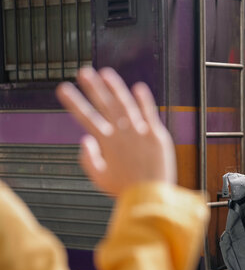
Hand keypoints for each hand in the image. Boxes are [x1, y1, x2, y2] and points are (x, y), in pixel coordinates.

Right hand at [56, 67, 176, 195]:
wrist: (150, 197)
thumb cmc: (124, 189)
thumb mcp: (99, 178)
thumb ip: (88, 158)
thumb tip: (84, 139)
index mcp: (106, 144)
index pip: (86, 117)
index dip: (74, 102)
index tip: (63, 88)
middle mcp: (122, 135)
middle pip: (105, 105)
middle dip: (93, 87)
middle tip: (82, 71)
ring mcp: (140, 133)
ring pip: (126, 105)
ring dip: (115, 88)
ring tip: (105, 73)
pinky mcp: (157, 135)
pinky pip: (150, 113)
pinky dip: (144, 100)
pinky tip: (138, 87)